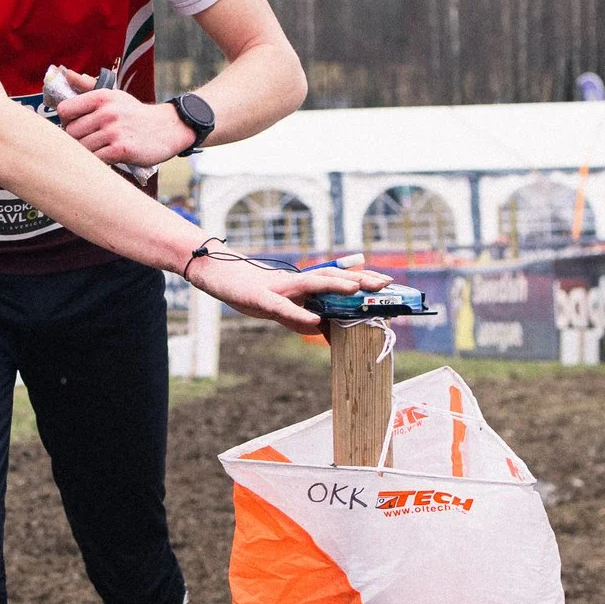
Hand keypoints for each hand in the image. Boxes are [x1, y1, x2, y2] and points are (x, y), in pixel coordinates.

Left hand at [52, 68, 194, 166]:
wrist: (168, 128)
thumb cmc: (135, 113)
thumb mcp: (113, 95)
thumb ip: (87, 86)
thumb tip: (65, 73)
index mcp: (101, 97)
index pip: (64, 110)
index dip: (66, 121)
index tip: (77, 125)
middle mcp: (106, 112)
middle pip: (70, 132)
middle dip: (77, 139)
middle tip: (90, 140)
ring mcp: (114, 131)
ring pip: (81, 148)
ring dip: (88, 152)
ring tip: (100, 148)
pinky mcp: (121, 150)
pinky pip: (95, 159)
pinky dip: (99, 161)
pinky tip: (108, 156)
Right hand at [188, 255, 391, 332]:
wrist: (217, 276)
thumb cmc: (251, 290)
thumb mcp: (281, 305)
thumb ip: (303, 314)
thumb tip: (326, 328)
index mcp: (302, 284)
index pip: (337, 279)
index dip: (362, 279)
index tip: (387, 282)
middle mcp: (294, 282)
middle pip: (332, 277)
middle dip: (359, 280)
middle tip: (385, 284)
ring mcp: (278, 288)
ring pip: (312, 284)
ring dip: (336, 286)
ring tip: (358, 290)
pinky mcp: (259, 298)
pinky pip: (282, 309)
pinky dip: (298, 315)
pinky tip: (315, 321)